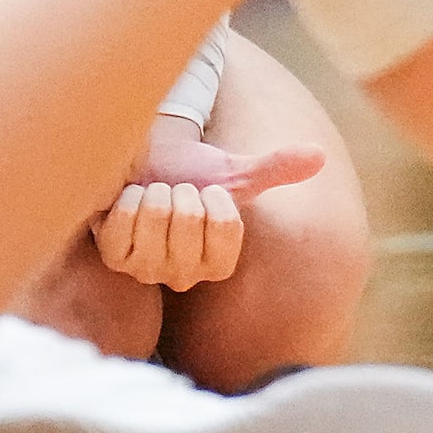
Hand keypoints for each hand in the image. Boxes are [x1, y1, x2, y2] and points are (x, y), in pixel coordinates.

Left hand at [90, 137, 325, 290]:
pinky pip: (126, 216)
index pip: (225, 226)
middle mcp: (183, 276)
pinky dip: (129, 195)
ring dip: (154, 192)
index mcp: (218, 264)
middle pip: (187, 218)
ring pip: (156, 214)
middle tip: (175, 195)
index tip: (208, 195)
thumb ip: (275, 169)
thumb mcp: (233, 174)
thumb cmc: (190, 176)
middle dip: (182, 191)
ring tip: (154, 197)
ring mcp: (146, 269)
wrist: (144, 168)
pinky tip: (130, 201)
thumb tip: (319, 156)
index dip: (215, 198)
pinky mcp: (113, 255)